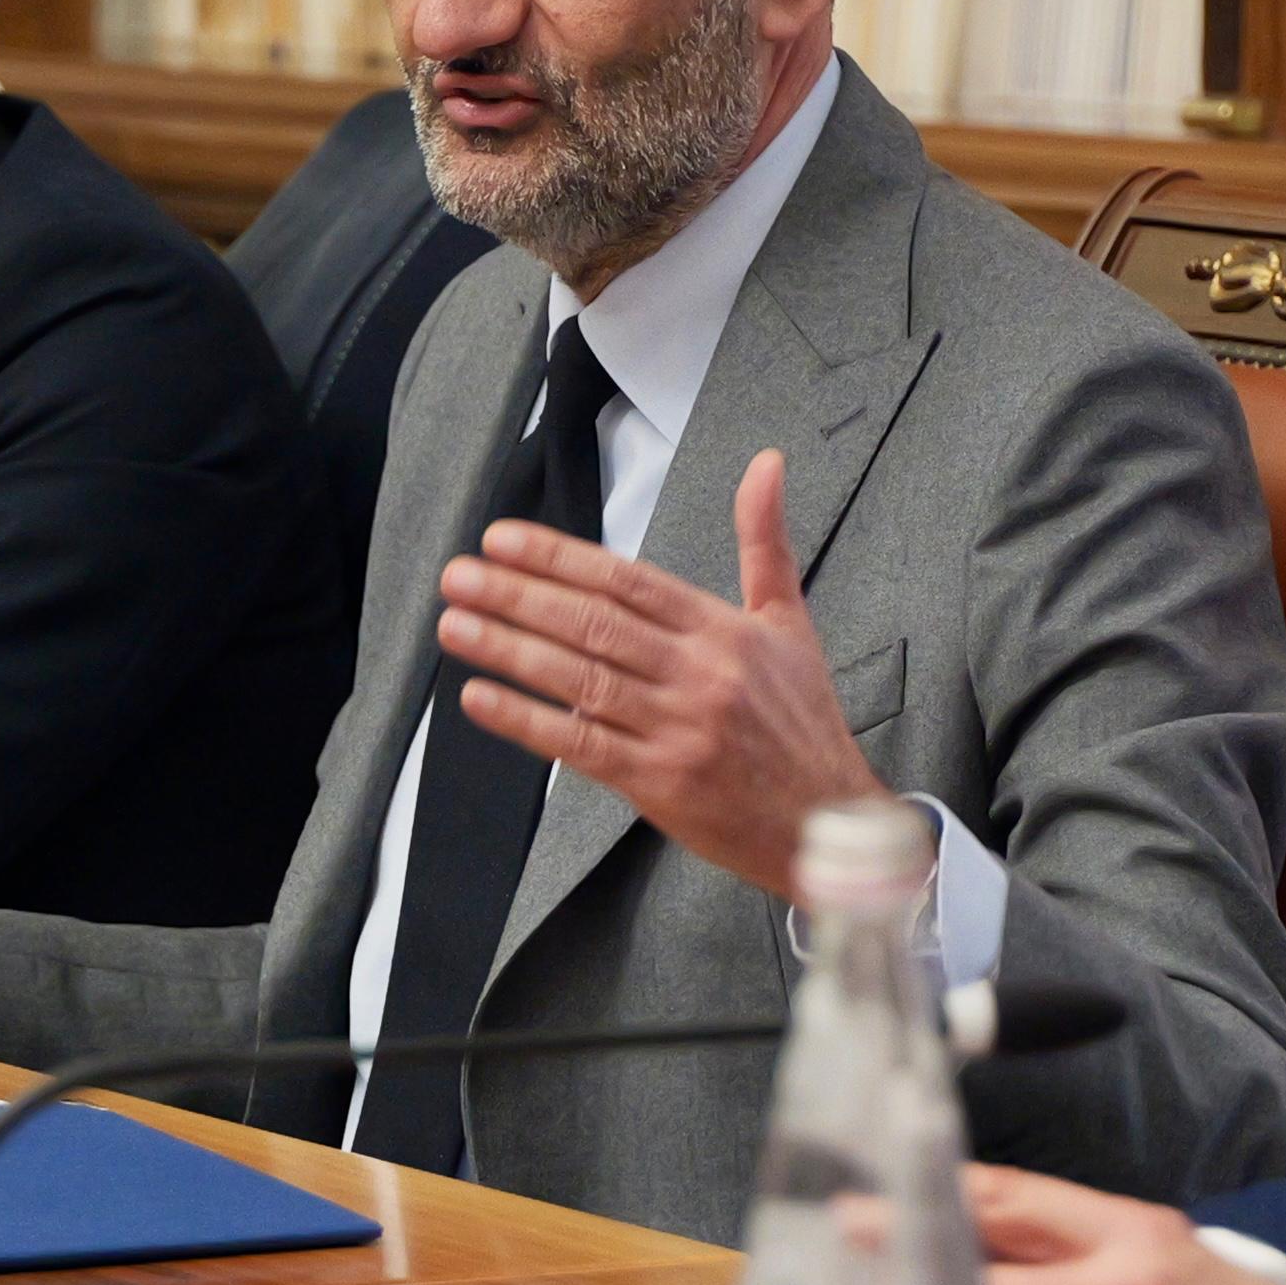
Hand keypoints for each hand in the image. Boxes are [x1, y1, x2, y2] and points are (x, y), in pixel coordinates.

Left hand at [436, 448, 887, 900]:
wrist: (828, 821)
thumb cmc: (803, 724)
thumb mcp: (790, 623)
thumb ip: (765, 542)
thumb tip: (766, 463)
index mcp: (723, 631)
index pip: (627, 581)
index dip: (560, 558)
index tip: (503, 540)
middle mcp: (699, 674)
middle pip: (593, 623)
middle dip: (518, 595)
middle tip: (459, 576)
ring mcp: (677, 729)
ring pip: (580, 679)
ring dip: (509, 649)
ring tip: (456, 624)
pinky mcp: (659, 782)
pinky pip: (580, 745)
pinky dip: (527, 721)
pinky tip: (481, 698)